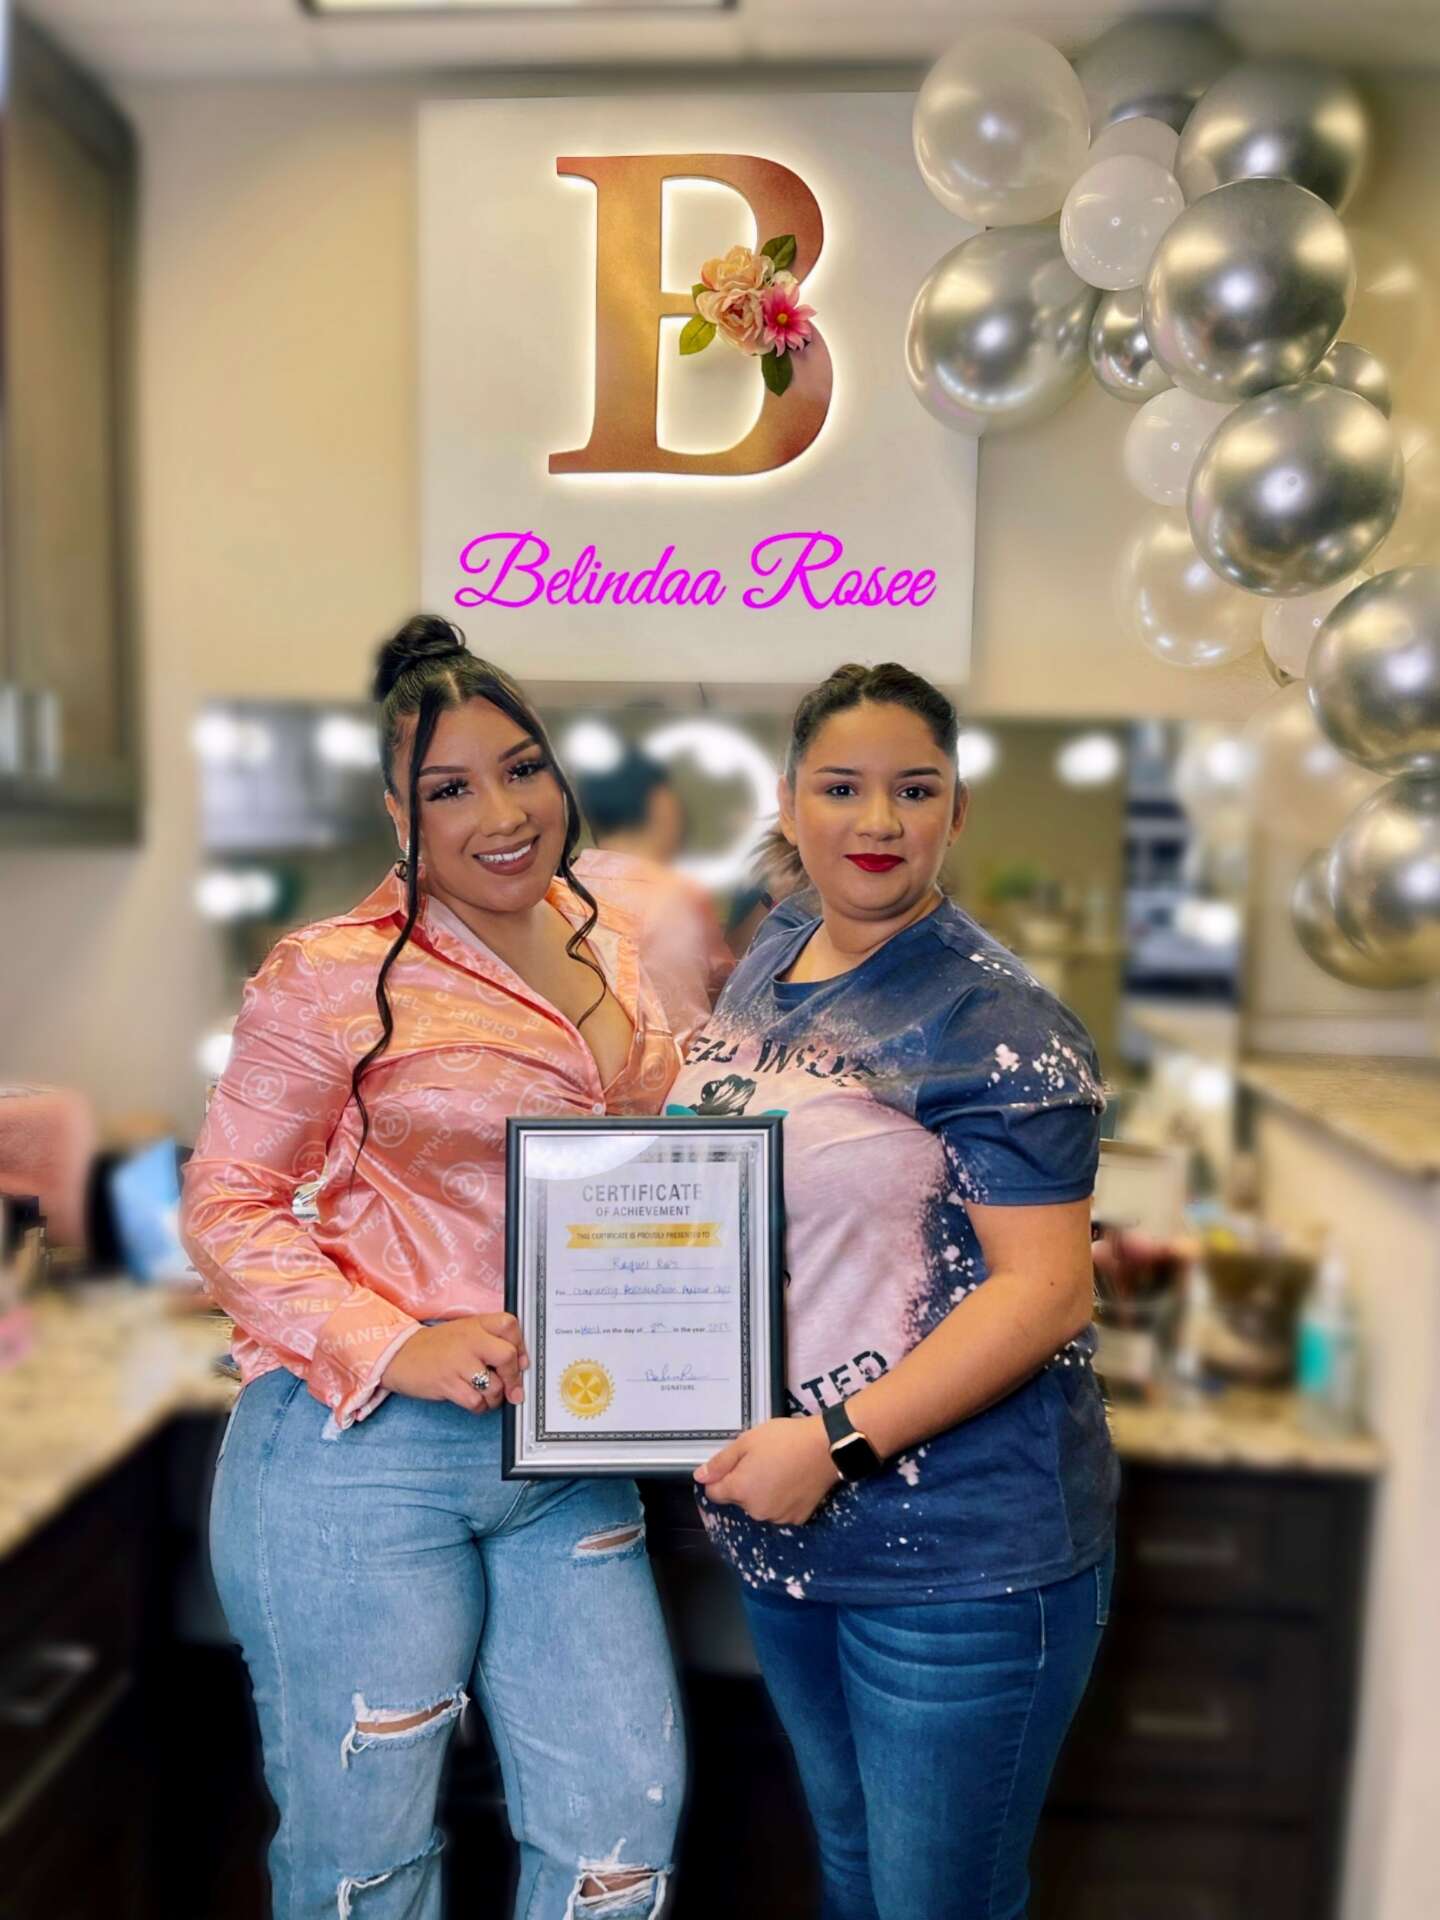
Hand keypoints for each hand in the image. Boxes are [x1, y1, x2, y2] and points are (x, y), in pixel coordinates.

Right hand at [381, 1314, 528, 1413]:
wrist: (399, 1355)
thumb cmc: (436, 1347)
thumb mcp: (464, 1333)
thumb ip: (490, 1341)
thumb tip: (520, 1364)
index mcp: (476, 1324)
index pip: (509, 1325)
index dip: (521, 1346)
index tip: (521, 1361)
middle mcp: (469, 1340)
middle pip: (507, 1357)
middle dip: (514, 1378)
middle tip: (513, 1389)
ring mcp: (458, 1362)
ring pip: (495, 1386)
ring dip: (495, 1398)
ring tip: (487, 1395)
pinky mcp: (447, 1383)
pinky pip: (476, 1401)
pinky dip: (479, 1407)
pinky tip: (472, 1401)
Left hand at [694, 1416, 839, 1524]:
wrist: (826, 1447)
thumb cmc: (784, 1439)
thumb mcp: (747, 1441)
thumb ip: (721, 1462)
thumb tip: (699, 1477)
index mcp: (740, 1490)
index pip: (714, 1493)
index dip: (722, 1477)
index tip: (738, 1463)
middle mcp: (755, 1511)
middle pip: (739, 1500)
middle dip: (745, 1484)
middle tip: (763, 1461)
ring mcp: (778, 1518)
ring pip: (759, 1507)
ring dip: (763, 1493)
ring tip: (781, 1469)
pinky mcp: (797, 1519)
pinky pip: (780, 1511)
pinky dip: (782, 1500)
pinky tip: (793, 1481)